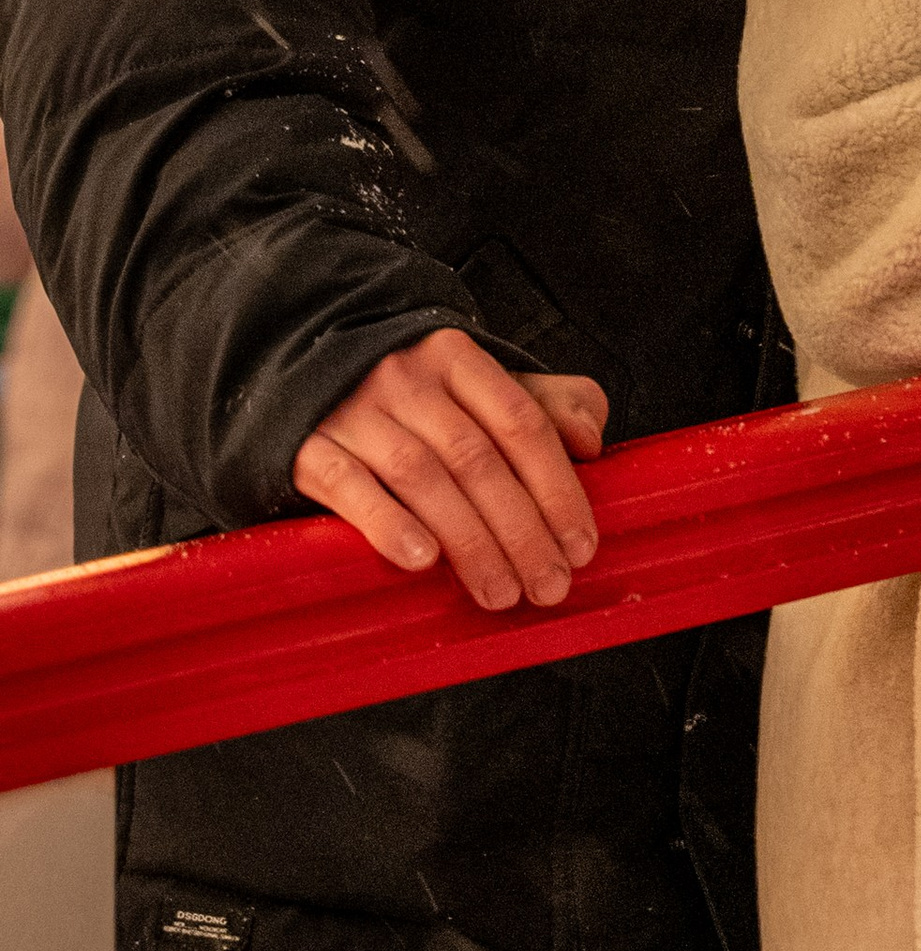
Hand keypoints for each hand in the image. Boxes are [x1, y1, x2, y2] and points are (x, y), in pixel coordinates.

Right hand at [292, 329, 606, 610]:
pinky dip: (389, 524)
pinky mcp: (307, 446)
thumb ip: (547, 405)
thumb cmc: (412, 395)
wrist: (299, 369)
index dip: (557, 487)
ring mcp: (353, 411)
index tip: (582, 545)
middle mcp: (407, 378)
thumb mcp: (479, 386)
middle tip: (549, 585)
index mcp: (457, 358)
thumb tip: (591, 441)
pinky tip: (422, 562)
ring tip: (501, 593)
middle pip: (476, 457)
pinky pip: (349, 485)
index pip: (521, 422)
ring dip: (469, 542)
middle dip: (521, 529)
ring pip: (422, 477)